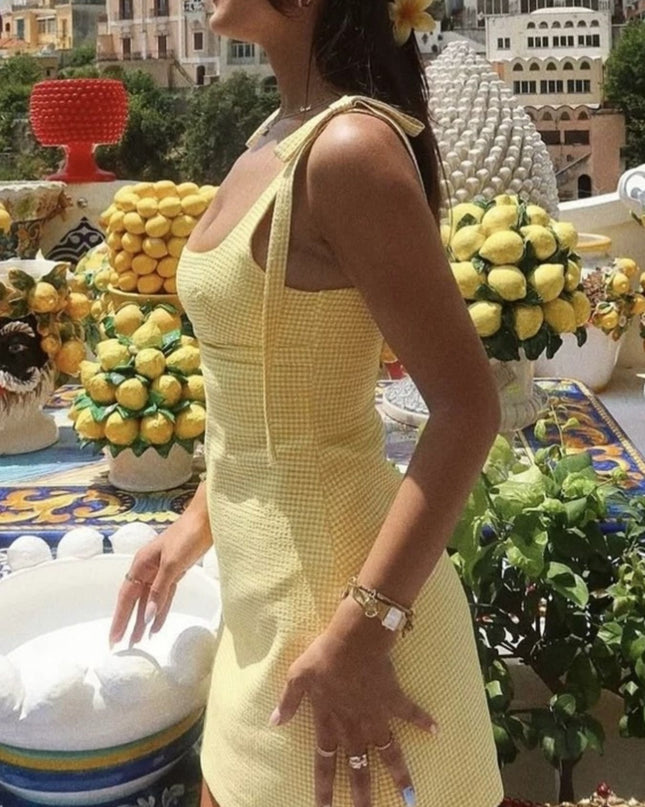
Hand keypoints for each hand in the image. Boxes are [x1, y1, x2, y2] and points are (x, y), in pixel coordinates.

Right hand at [109, 515, 211, 647]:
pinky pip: (165, 596)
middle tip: (123, 645)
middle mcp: (148, 569)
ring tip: (139, 641)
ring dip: (145, 620)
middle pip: (136, 601)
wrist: (206, 521)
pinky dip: (161, 610)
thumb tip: (148, 616)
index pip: (126, 597)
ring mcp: (161, 571)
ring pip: (150, 600)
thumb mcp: (172, 564)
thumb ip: (160, 590)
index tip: (114, 638)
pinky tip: (157, 625)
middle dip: (129, 622)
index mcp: (141, 564)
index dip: (120, 618)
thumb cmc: (187, 537)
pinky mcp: (175, 572)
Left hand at [270, 627, 437, 806]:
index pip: (325, 761)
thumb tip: (274, 723)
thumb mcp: (298, 676)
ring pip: (389, 752)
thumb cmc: (324, 655)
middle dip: (363, 794)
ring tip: (410, 798)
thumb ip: (288, 701)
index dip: (325, 787)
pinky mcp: (393, 698)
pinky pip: (411, 713)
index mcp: (330, 721)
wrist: (354, 640)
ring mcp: (377, 714)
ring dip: (400, 775)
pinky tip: (437, 732)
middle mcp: (355, 725)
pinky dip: (424, 721)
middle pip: (359, 766)